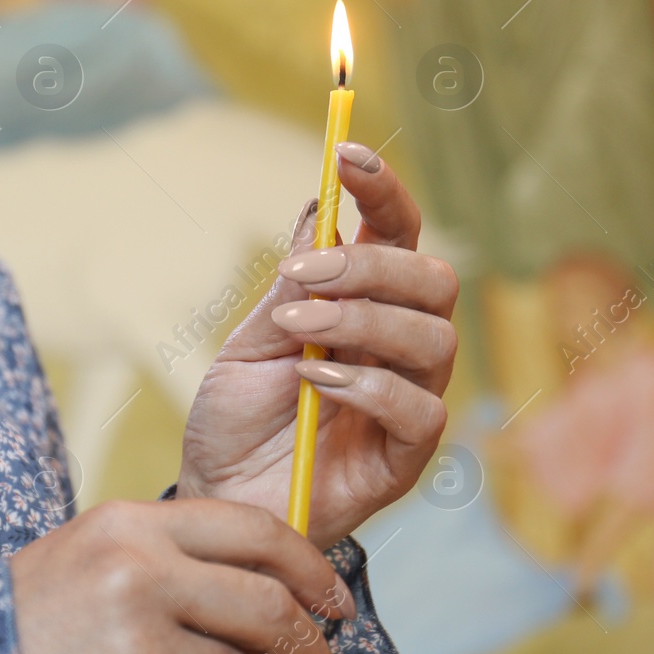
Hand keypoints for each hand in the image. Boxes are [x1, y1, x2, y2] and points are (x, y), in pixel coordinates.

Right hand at [0, 498, 354, 653]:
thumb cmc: (13, 636)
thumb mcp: (80, 564)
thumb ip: (159, 563)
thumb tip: (260, 594)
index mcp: (129, 526)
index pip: (251, 529)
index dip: (308, 566)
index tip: (332, 597)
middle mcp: (141, 574)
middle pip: (266, 603)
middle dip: (311, 646)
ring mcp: (143, 644)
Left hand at [179, 144, 458, 548]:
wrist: (218, 500)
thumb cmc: (235, 421)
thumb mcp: (250, 341)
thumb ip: (292, 286)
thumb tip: (321, 207)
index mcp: (366, 307)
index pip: (399, 234)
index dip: (384, 189)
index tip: (346, 153)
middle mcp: (399, 348)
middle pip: (435, 280)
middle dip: (374, 265)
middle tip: (307, 275)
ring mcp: (409, 400)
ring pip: (435, 337)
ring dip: (363, 320)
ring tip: (297, 332)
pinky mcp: (406, 457)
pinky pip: (420, 409)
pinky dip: (366, 384)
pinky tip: (314, 383)